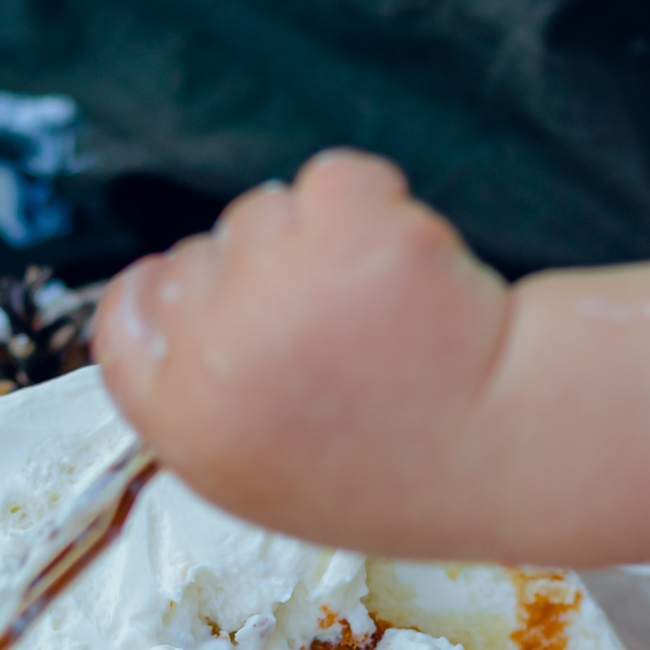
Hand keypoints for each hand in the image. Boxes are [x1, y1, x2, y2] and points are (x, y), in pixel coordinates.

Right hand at [94, 150, 513, 555]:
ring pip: (270, 211)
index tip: (223, 300)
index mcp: (190, 428)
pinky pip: (338, 180)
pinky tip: (417, 282)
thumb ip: (214, 396)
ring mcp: (287, 296)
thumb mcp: (277, 469)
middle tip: (343, 343)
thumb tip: (177, 306)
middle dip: (267, 274)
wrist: (522, 456)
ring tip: (387, 324)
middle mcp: (220, 363)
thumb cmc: (406, 467)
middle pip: (204, 253)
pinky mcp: (357, 240)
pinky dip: (379, 209)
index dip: (177, 298)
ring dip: (325, 244)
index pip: (128, 319)